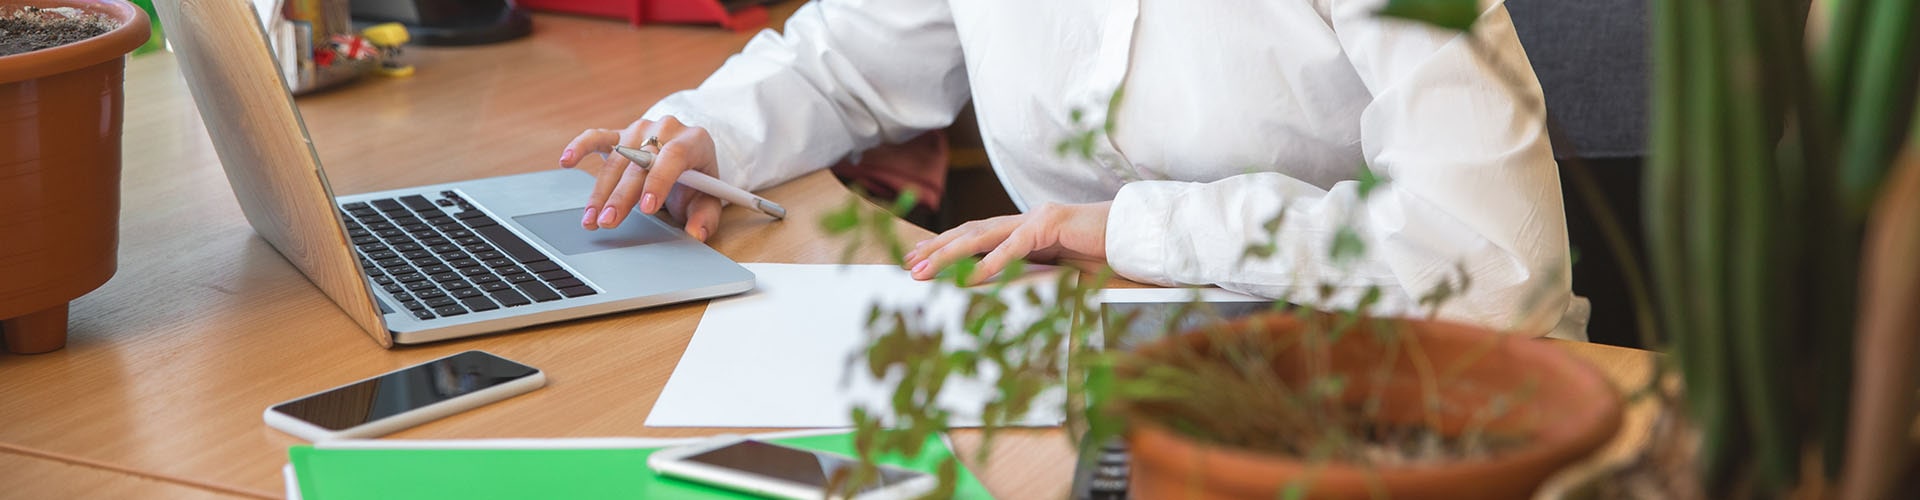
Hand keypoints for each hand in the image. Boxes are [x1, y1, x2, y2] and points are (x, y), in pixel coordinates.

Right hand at [559, 116, 722, 240]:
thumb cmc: (698, 182)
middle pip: (639, 162)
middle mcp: (665, 129)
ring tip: (591, 219)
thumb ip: (705, 217)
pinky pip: (597, 137)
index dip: (658, 182)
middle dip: (622, 195)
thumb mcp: (709, 199)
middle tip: (609, 222)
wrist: (688, 158)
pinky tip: (566, 161)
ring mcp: (640, 129)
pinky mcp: (620, 135)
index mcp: (693, 141)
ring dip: (600, 191)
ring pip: (616, 159)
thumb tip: (696, 234)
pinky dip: (580, 147)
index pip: (673, 157)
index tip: (646, 208)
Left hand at [902, 202, 1111, 284]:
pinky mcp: (1052, 224)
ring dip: (951, 254)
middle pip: (970, 232)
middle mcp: (1025, 219)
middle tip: (909, 264)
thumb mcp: (1060, 273)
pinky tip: (970, 277)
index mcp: (1025, 230)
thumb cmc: (1103, 256)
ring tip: (926, 269)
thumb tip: (1003, 296)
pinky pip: (1015, 246)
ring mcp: (1037, 218)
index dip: (946, 245)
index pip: (976, 235)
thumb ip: (1032, 278)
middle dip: (937, 249)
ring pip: (982, 235)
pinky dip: (991, 263)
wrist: (1136, 236)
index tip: (918, 257)